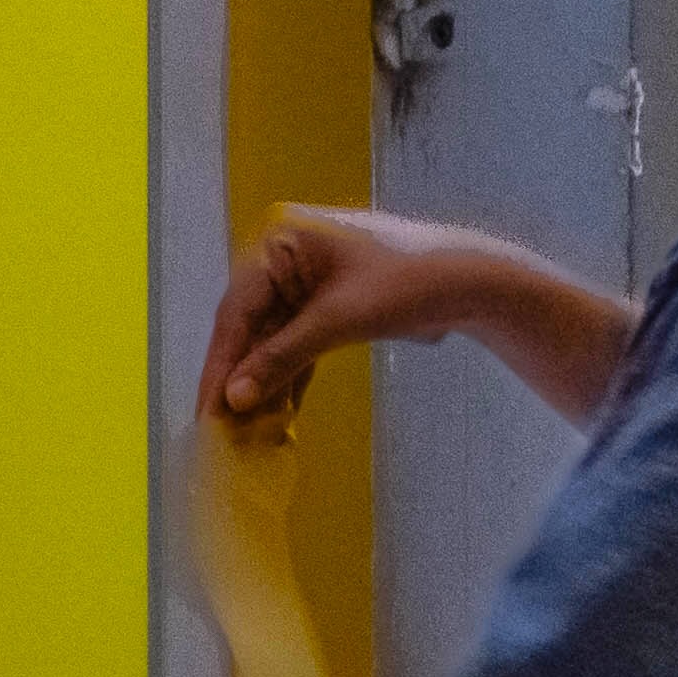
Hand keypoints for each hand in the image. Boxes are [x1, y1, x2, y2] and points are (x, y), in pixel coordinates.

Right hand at [201, 203, 578, 430]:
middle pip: (248, 328)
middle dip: (236, 378)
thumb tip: (235, 398)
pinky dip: (287, 379)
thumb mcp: (338, 321)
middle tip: (218, 428)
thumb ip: (284, 356)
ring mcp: (303, 288)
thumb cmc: (406, 286)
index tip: (208, 409)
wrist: (469, 285)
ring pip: (270, 342)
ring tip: (242, 431)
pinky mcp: (325, 312)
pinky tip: (274, 415)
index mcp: (279, 245)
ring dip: (260, 385)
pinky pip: (295, 348)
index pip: (236, 311)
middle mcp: (283, 262)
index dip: (221, 363)